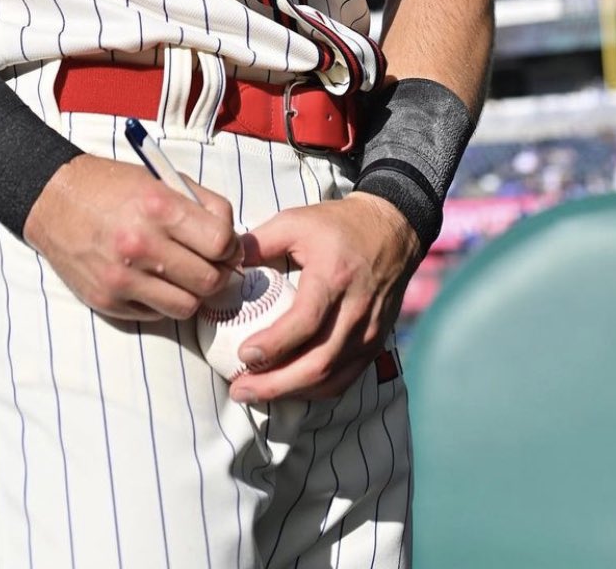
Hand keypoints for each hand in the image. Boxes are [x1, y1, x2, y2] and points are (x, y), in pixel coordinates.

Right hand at [23, 153, 241, 320]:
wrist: (54, 200)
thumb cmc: (111, 187)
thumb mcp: (160, 179)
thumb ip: (202, 205)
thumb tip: (234, 239)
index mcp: (158, 208)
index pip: (220, 242)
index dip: (230, 245)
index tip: (224, 243)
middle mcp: (140, 245)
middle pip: (209, 281)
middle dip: (217, 273)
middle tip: (209, 262)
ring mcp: (122, 279)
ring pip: (187, 306)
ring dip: (192, 292)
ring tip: (183, 274)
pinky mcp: (107, 301)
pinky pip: (156, 315)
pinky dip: (163, 301)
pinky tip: (153, 279)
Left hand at [228, 192, 422, 402]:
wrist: (393, 231)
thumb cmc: (339, 225)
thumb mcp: (295, 222)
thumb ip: (258, 243)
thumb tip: (223, 266)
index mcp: (334, 277)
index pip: (306, 322)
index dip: (274, 345)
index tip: (243, 355)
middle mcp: (355, 310)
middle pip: (318, 362)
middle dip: (275, 384)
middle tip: (239, 389)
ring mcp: (369, 332)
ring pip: (331, 378)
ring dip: (290, 392)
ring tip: (253, 393)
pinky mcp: (374, 344)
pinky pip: (344, 379)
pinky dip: (314, 390)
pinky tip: (288, 389)